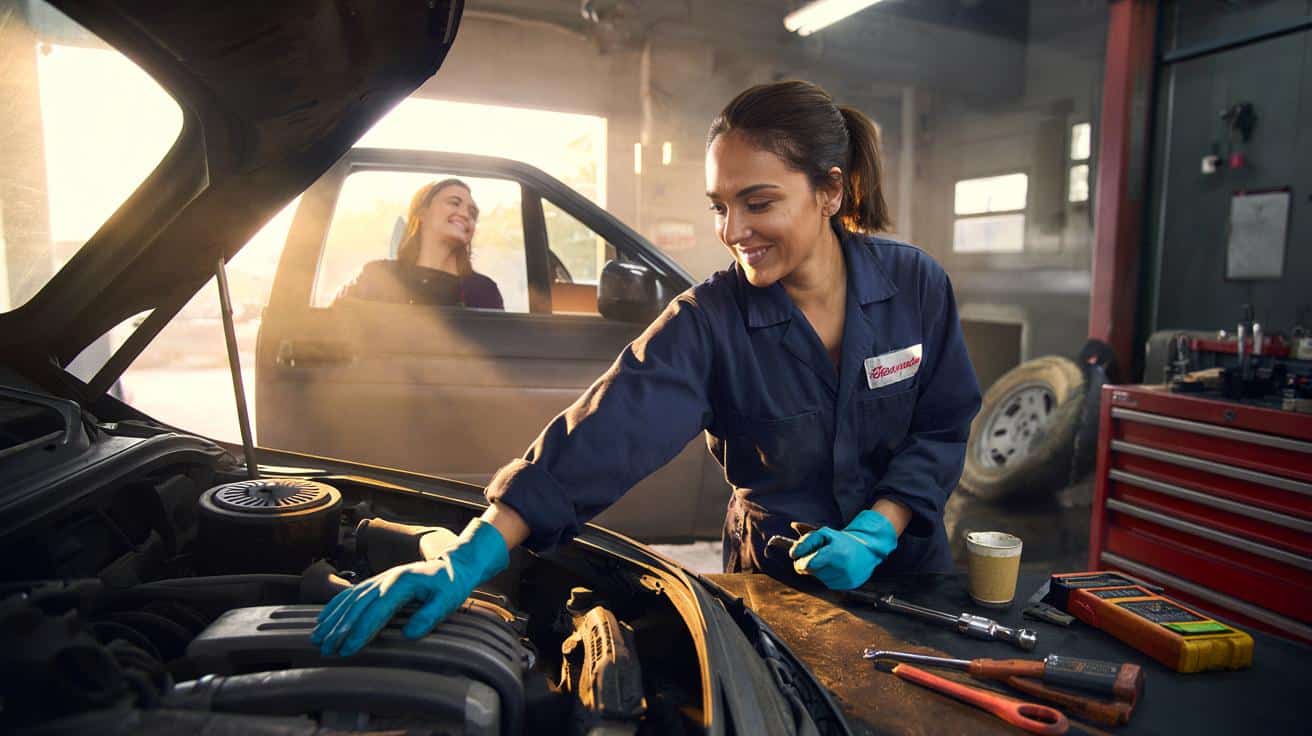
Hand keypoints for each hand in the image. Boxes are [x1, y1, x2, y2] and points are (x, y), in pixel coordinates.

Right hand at [311, 518, 507, 656]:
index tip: (348, 648)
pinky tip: (323, 620)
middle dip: (340, 629)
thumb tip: (410, 635)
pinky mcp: (377, 583)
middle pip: (358, 606)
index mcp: (402, 584)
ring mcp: (379, 580)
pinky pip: (351, 594)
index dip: (361, 631)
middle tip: (326, 650)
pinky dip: (335, 607)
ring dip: (332, 619)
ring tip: (317, 639)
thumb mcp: (448, 600)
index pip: (376, 611)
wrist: (453, 564)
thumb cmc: (451, 585)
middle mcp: (386, 579)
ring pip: (350, 600)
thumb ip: (430, 616)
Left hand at [789, 510, 897, 589]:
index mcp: (836, 553)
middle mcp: (843, 568)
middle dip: (809, 564)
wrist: (867, 550)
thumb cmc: (840, 541)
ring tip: (831, 560)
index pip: (809, 564)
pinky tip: (837, 568)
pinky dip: (827, 576)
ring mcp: (847, 579)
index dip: (800, 562)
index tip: (796, 556)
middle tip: (817, 555)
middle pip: (811, 571)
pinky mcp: (849, 586)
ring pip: (819, 578)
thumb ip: (806, 541)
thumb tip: (793, 554)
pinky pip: (828, 584)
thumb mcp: (824, 533)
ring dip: (819, 570)